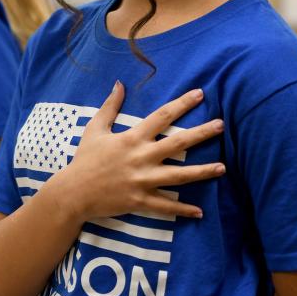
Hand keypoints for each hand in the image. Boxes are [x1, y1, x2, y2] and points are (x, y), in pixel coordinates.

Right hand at [54, 82, 224, 221]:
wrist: (73, 192)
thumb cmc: (85, 158)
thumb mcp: (95, 128)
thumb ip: (110, 106)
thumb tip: (119, 84)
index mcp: (132, 138)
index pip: (162, 116)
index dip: (182, 104)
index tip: (200, 94)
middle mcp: (142, 157)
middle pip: (178, 143)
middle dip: (202, 133)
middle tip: (222, 126)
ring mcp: (143, 180)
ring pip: (179, 176)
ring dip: (202, 172)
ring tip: (222, 168)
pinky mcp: (141, 201)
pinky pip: (166, 206)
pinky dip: (183, 210)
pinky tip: (199, 211)